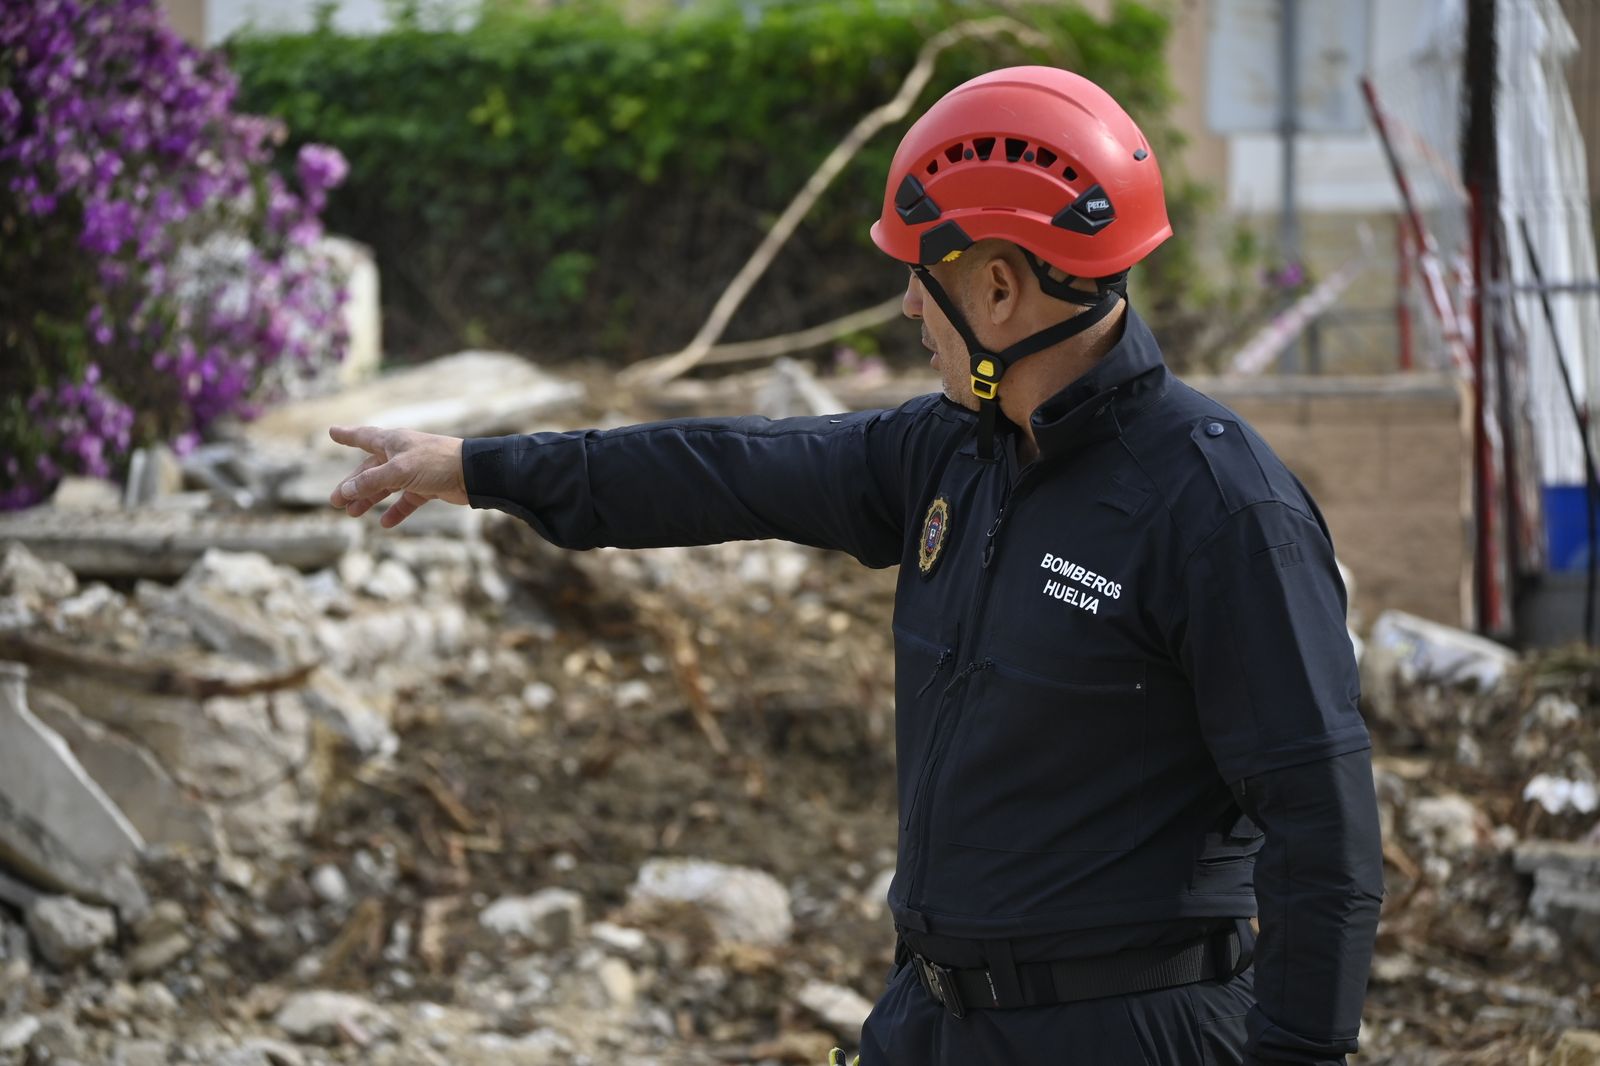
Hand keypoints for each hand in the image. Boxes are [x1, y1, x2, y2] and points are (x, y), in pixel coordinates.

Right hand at [327, 425, 468, 527]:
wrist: (473, 473)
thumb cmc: (435, 462)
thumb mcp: (398, 471)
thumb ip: (372, 481)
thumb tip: (347, 489)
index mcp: (392, 442)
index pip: (363, 437)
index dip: (347, 435)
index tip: (332, 432)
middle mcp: (401, 454)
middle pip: (370, 470)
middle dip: (353, 485)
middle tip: (336, 501)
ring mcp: (414, 471)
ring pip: (386, 486)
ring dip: (370, 499)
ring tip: (353, 513)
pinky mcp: (428, 487)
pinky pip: (406, 500)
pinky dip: (396, 510)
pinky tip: (385, 523)